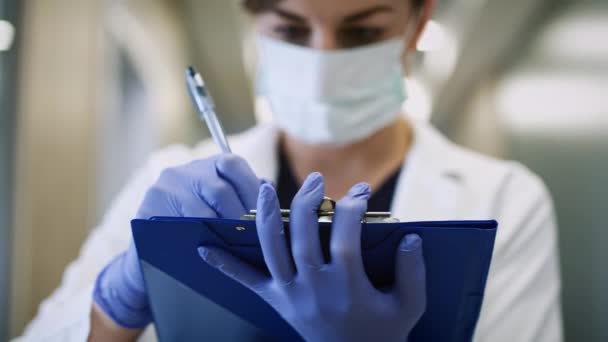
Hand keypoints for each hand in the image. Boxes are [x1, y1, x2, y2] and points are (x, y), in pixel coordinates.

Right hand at [92, 154, 259, 328]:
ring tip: (238, 246)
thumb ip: (245, 199)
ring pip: (201, 211)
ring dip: (222, 231)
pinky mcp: (147, 210)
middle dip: (240, 216)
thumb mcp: (223, 208)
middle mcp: (185, 171)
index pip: (233, 164)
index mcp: (207, 166)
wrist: (157, 252)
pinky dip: (198, 239)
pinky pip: (177, 226)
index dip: (252, 190)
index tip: (265, 215)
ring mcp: (164, 189)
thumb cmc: (201, 228)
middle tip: (254, 238)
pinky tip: (211, 251)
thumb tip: (270, 195)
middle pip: (219, 190)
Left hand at [198, 173, 426, 341]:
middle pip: (302, 235)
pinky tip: (204, 248)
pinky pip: (246, 281)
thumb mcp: (408, 306)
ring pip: (271, 247)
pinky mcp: (275, 301)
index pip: (345, 237)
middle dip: (306, 200)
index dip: (351, 209)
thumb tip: (411, 237)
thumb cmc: (383, 331)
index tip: (360, 192)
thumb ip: (413, 271)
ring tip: (262, 186)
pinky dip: (224, 265)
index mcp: (348, 287)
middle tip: (315, 180)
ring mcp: (290, 294)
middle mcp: (314, 288)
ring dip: (264, 214)